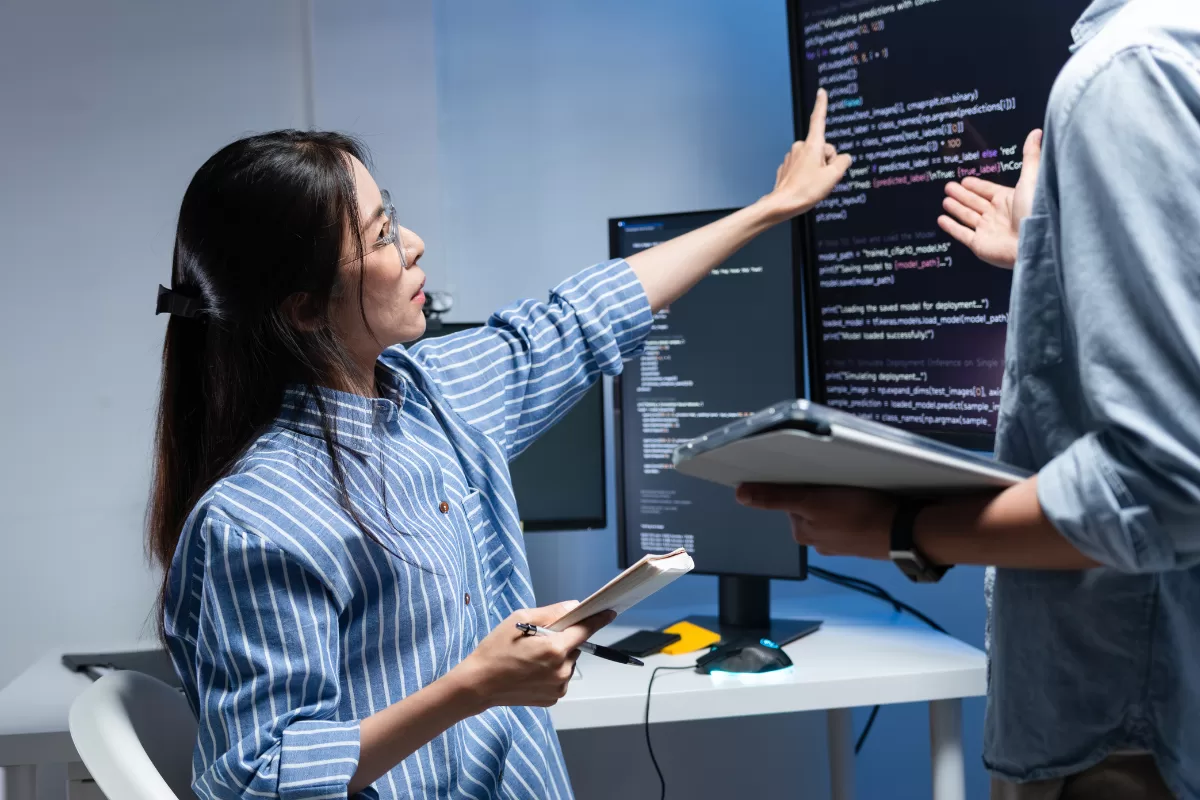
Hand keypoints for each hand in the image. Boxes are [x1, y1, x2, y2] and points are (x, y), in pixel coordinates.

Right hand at [453, 601, 614, 710]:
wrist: (478, 684)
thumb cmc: (495, 649)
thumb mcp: (519, 620)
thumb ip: (551, 613)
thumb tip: (574, 607)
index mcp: (554, 649)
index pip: (584, 630)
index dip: (597, 620)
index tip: (609, 612)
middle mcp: (561, 670)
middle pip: (574, 647)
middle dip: (563, 640)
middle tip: (538, 639)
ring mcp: (559, 687)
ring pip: (568, 662)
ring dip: (557, 656)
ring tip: (531, 658)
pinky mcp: (553, 698)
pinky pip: (560, 677)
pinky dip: (552, 671)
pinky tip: (532, 671)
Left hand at [736, 484, 895, 559]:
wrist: (905, 531)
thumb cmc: (859, 515)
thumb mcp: (813, 502)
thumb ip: (776, 498)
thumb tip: (741, 495)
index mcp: (802, 532)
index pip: (789, 497)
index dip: (799, 481)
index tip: (813, 472)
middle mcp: (817, 539)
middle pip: (808, 502)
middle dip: (819, 489)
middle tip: (837, 479)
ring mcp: (839, 539)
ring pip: (829, 508)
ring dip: (837, 496)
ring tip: (853, 489)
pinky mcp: (860, 535)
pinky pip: (849, 515)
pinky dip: (853, 506)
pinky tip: (864, 500)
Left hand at [761, 89, 852, 221]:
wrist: (782, 204)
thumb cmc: (806, 190)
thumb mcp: (833, 176)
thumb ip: (843, 162)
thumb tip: (843, 158)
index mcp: (812, 145)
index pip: (818, 119)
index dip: (822, 105)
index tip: (821, 91)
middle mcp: (800, 147)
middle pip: (823, 148)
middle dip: (828, 161)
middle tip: (823, 178)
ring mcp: (792, 157)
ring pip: (814, 159)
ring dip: (818, 170)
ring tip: (813, 184)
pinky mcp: (787, 167)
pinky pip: (804, 167)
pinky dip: (808, 175)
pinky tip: (805, 186)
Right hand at [937, 129, 1042, 268]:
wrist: (1033, 243)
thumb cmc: (1035, 212)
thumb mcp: (1032, 179)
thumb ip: (1030, 156)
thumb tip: (1036, 133)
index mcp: (1009, 200)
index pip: (988, 190)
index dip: (976, 185)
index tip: (965, 180)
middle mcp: (997, 215)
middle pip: (975, 202)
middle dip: (962, 194)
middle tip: (949, 186)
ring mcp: (987, 230)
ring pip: (967, 216)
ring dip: (955, 207)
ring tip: (945, 200)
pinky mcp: (979, 244)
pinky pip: (961, 234)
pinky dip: (951, 227)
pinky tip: (942, 219)